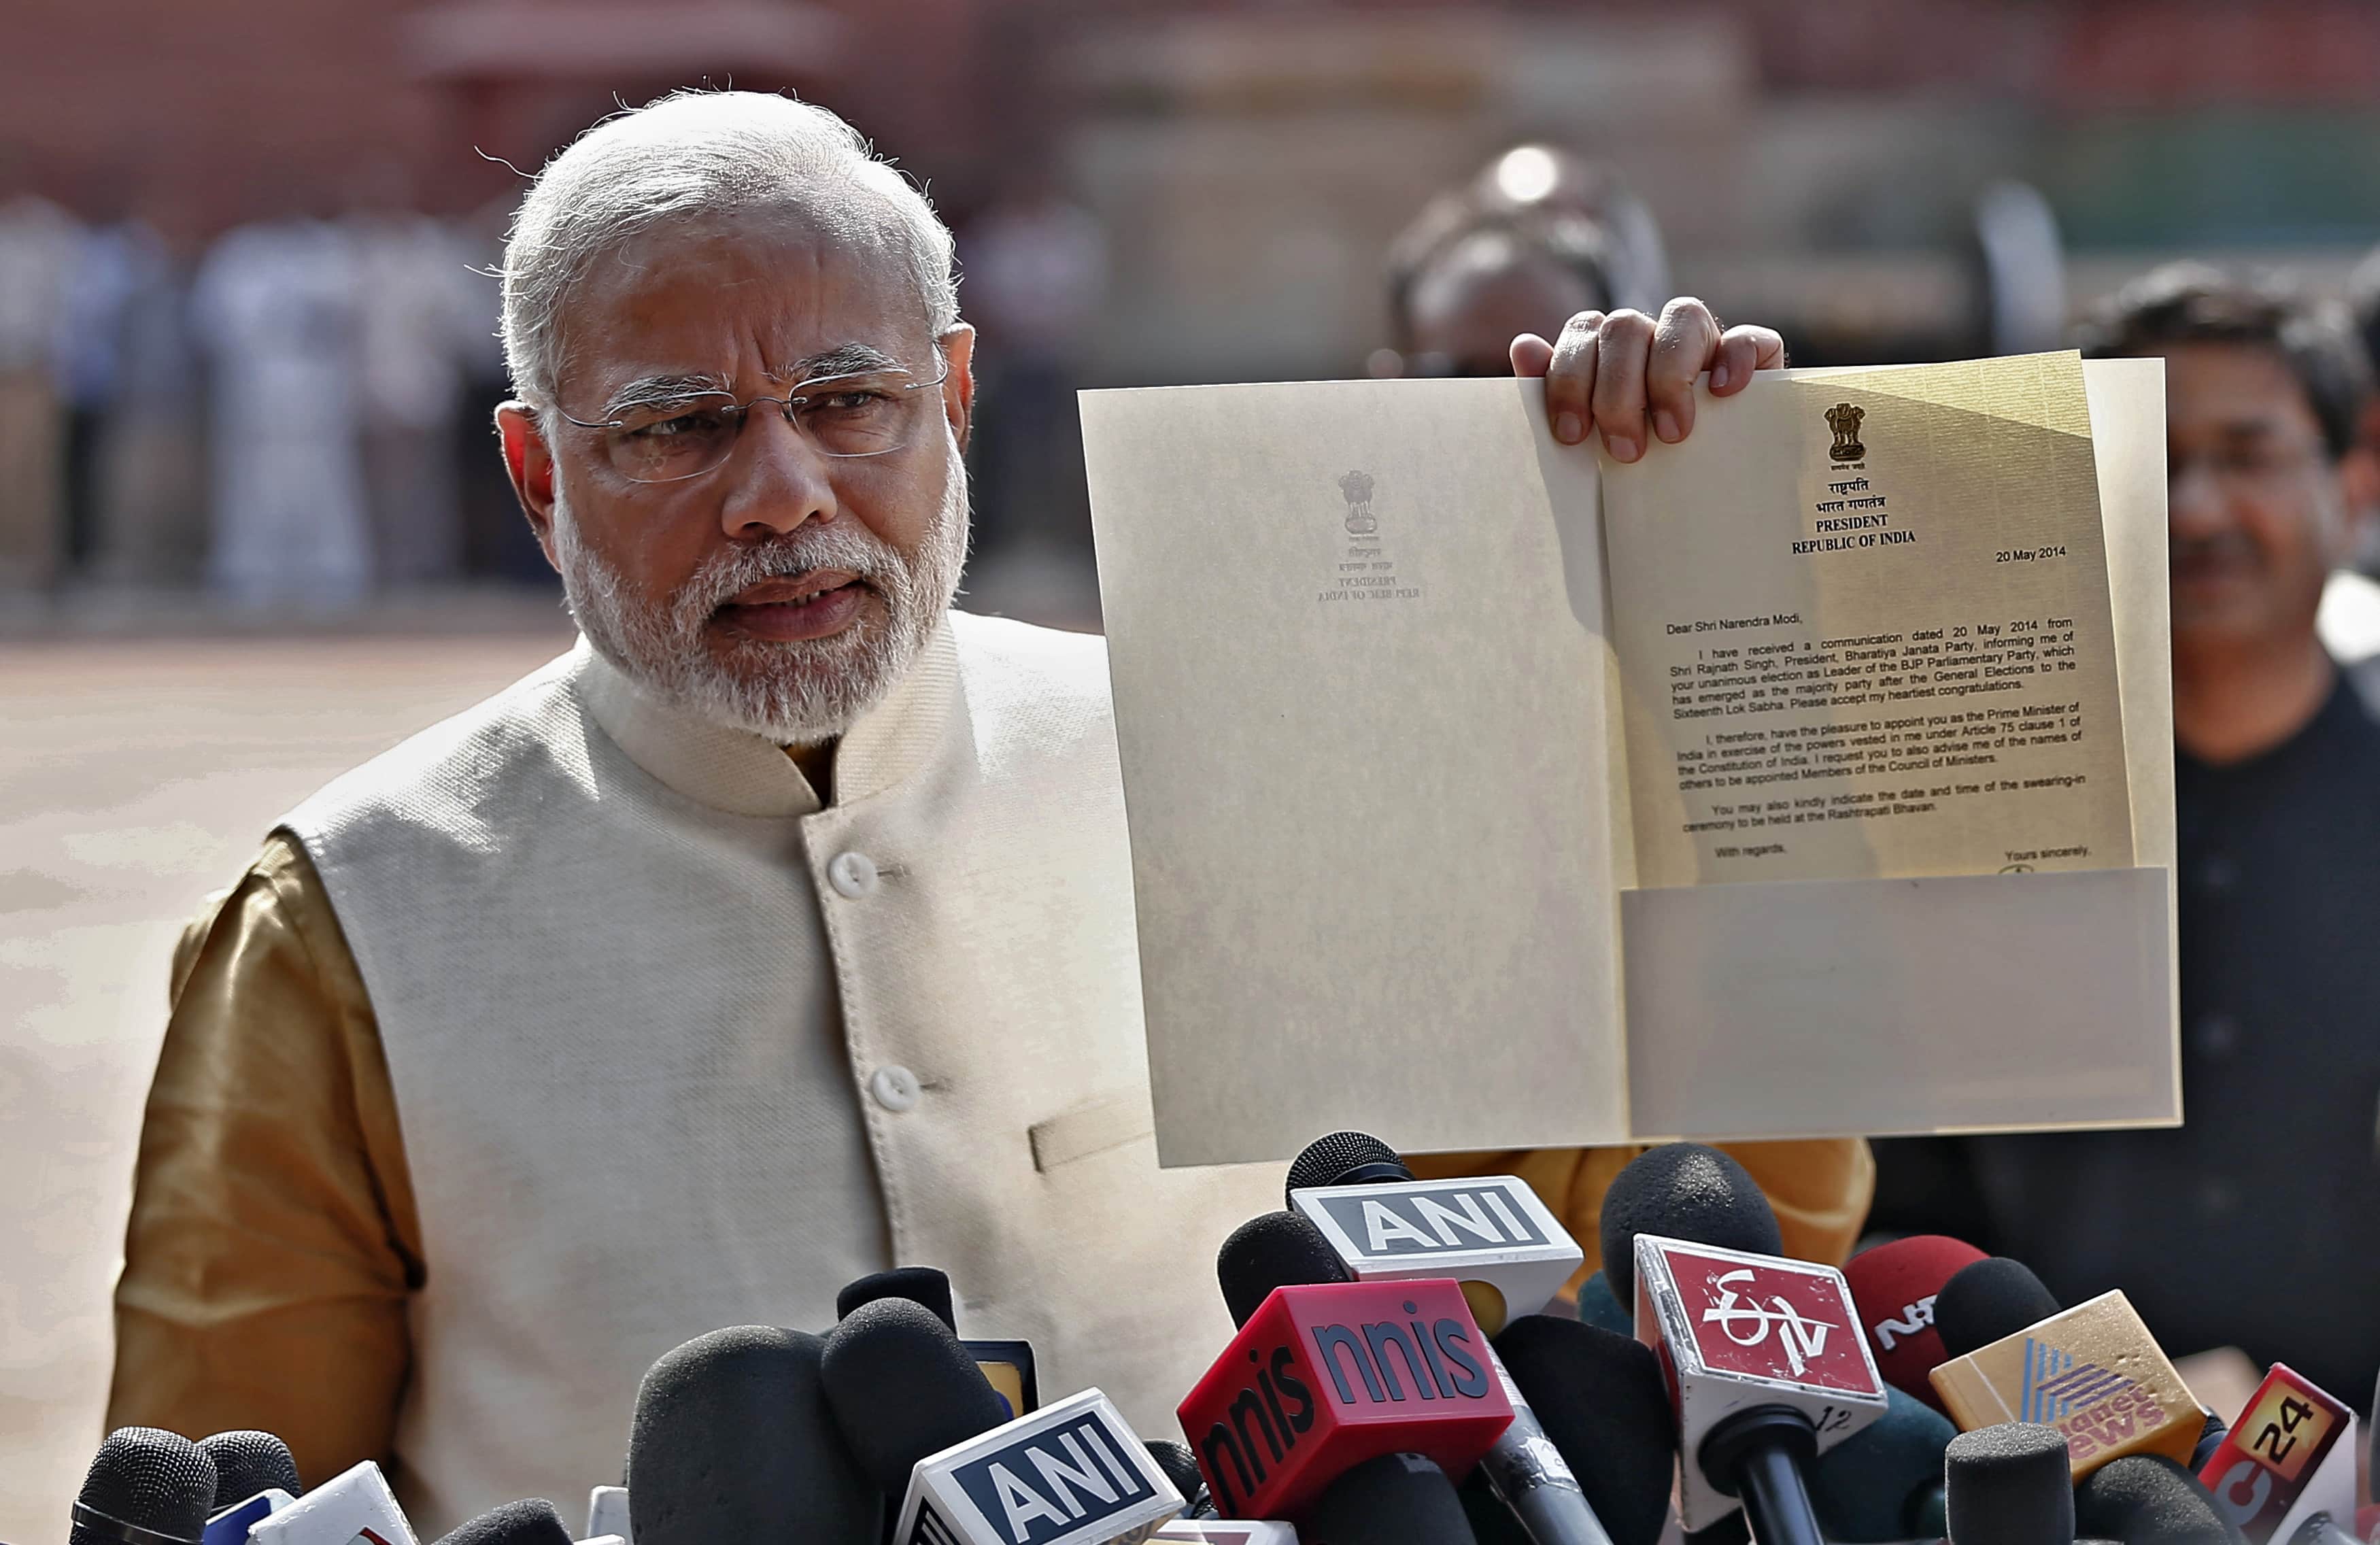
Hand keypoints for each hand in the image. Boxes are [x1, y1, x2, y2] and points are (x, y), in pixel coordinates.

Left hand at [1511, 298, 1784, 462]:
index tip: (1570, 434)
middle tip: (1625, 450)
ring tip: (1672, 434)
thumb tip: (1523, 346)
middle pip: (1625, 326)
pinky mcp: (1755, 358)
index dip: (1569, 378)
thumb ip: (1556, 395)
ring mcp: (1705, 342)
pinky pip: (1748, 338)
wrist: (1712, 501)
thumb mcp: (1591, 441)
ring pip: (1684, 315)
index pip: (1583, 330)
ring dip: (1669, 376)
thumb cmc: (1637, 470)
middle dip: (1617, 391)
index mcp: (1608, 351)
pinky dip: (1734, 359)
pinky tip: (1721, 392)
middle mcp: (1653, 336)